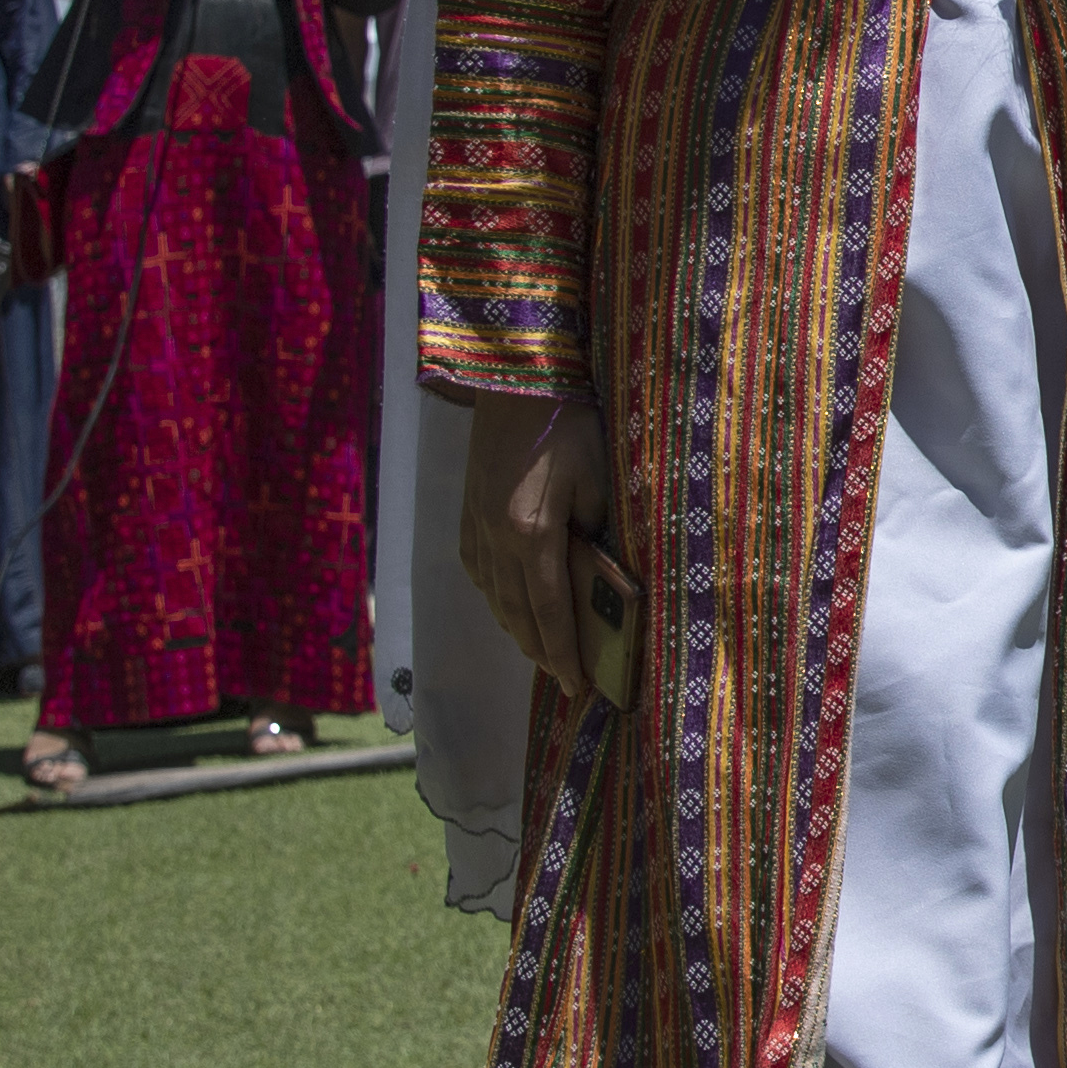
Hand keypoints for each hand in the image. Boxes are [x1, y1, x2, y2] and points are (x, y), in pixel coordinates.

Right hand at [459, 392, 615, 698]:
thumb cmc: (570, 425)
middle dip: (541, 651)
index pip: (550, 611)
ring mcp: (475, 526)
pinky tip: (509, 605)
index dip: (563, 653)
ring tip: (542, 652)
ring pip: (493, 597)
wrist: (515, 382)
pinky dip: (495, 598)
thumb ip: (595, 534)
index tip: (577, 684)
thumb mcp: (599, 480)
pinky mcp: (467, 513)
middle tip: (564, 679)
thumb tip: (598, 576)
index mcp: (531, 534)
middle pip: (517, 613)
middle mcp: (495, 539)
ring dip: (517, 629)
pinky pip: (478, 571)